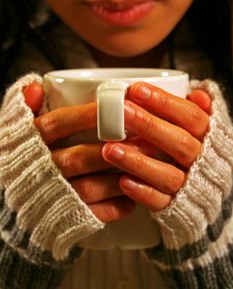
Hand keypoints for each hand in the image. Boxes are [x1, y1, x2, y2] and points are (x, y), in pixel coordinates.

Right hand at [23, 83, 137, 221]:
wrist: (12, 199)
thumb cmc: (23, 158)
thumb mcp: (18, 129)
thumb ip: (27, 107)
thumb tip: (36, 87)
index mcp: (31, 144)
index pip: (58, 124)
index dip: (87, 115)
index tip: (116, 106)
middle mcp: (42, 170)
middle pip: (79, 157)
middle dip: (114, 148)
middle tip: (144, 138)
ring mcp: (55, 196)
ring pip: (89, 187)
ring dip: (119, 176)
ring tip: (146, 164)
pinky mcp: (67, 217)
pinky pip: (93, 214)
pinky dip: (115, 206)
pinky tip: (133, 194)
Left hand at [102, 82, 210, 211]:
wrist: (203, 187)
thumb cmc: (192, 146)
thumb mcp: (196, 126)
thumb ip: (193, 110)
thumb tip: (198, 94)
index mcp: (208, 137)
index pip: (191, 116)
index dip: (165, 102)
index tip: (136, 90)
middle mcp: (201, 161)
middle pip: (180, 142)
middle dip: (149, 125)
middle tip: (121, 112)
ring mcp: (189, 185)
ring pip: (168, 175)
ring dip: (139, 162)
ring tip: (110, 149)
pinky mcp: (175, 206)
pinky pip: (161, 202)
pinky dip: (142, 192)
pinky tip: (122, 181)